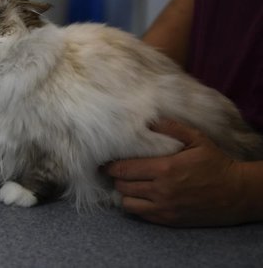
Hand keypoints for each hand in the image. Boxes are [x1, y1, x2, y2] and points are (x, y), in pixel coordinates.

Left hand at [104, 119, 248, 226]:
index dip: (110, 165)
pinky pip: (140, 214)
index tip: (104, 161)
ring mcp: (164, 208)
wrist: (237, 193)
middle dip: (115, 177)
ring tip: (127, 183)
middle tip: (115, 170)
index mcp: (165, 169)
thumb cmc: (216, 163)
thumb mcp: (197, 139)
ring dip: (123, 192)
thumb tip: (148, 120)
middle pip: (122, 185)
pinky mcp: (169, 220)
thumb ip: (171, 128)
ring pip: (127, 202)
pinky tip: (139, 195)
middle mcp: (161, 190)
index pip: (125, 169)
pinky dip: (135, 205)